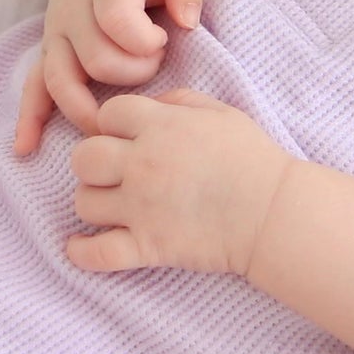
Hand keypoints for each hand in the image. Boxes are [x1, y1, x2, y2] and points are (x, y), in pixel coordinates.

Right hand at [12, 0, 207, 156]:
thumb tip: (187, 22)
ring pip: (61, 81)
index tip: (162, 40)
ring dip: (88, 109)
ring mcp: (56, 34)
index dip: (145, 42)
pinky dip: (29, 118)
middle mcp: (72, 9)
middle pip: (96, 60)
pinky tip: (26, 148)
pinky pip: (32, 86)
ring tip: (111, 128)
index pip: (117, 20)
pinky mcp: (47, 53)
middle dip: (132, 74)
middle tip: (154, 65)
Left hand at [64, 91, 289, 274]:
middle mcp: (143, 163)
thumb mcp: (220, 113)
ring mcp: (142, 207)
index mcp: (160, 126)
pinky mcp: (149, 246)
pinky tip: (78, 247)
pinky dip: (81, 252)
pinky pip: (97, 253)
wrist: (274, 213)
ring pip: (83, 202)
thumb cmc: (253, 159)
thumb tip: (150, 106)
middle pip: (83, 157)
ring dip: (94, 202)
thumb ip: (179, 101)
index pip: (107, 115)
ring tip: (111, 206)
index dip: (114, 126)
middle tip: (113, 172)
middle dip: (93, 163)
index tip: (127, 138)